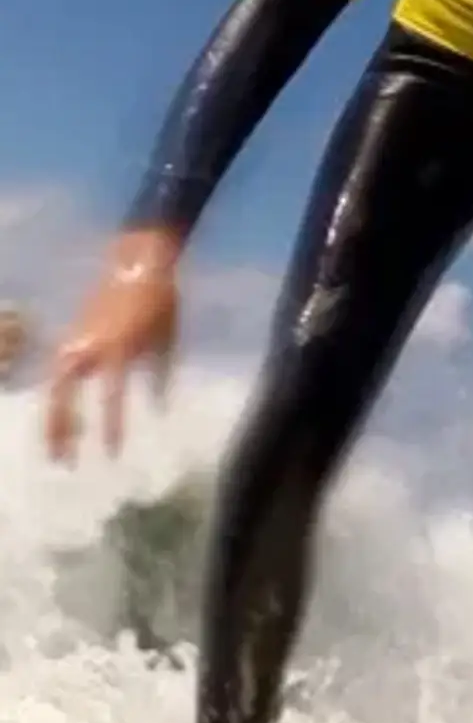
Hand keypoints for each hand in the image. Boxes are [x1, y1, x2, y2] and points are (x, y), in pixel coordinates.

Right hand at [45, 229, 182, 463]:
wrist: (137, 260)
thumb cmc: (160, 301)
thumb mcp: (167, 340)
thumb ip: (160, 376)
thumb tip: (158, 410)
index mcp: (117, 347)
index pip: (111, 397)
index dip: (112, 427)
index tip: (111, 455)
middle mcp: (89, 346)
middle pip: (64, 393)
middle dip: (61, 428)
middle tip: (62, 462)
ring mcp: (77, 339)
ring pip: (56, 385)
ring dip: (54, 417)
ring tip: (56, 449)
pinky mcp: (73, 335)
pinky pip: (59, 373)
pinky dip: (58, 398)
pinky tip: (60, 420)